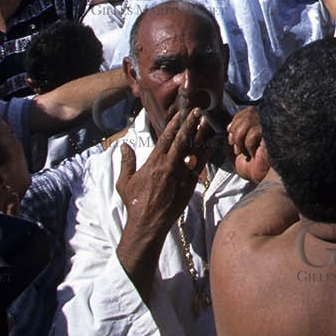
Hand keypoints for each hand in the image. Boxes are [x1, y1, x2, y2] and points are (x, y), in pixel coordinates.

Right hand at [116, 106, 210, 242]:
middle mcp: (169, 166)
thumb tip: (124, 145)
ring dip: (200, 135)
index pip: (166, 138)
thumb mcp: (125, 182)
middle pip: (182, 140)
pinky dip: (206, 153)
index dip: (174, 124)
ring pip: (193, 151)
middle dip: (190, 124)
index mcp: (153, 163)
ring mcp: (180, 175)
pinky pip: (200, 166)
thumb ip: (126, 162)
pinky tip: (212, 143)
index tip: (181, 113)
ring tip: (206, 122)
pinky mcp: (189, 185)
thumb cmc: (135, 203)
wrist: (148, 224)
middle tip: (197, 111)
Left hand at [227, 107, 269, 182]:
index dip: (236, 122)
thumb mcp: (235, 151)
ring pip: (249, 119)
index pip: (246, 111)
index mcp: (259, 125)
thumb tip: (229, 127)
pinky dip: (249, 145)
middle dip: (236, 131)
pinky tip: (254, 154)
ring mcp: (272, 128)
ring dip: (241, 139)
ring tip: (245, 152)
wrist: (262, 180)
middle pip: (248, 112)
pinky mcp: (274, 135)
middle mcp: (268, 124)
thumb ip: (232, 136)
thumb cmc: (252, 167)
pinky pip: (254, 132)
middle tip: (237, 148)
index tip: (231, 138)